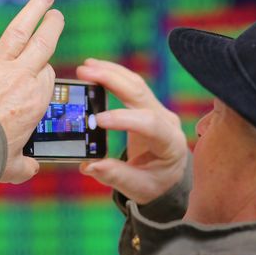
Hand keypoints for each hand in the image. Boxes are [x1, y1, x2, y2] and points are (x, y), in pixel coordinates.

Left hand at [0, 0, 62, 183]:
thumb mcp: (13, 166)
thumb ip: (25, 166)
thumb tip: (31, 169)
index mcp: (35, 99)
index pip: (47, 76)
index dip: (44, 73)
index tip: (42, 71)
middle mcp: (21, 76)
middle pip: (43, 45)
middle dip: (51, 27)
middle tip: (56, 15)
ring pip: (19, 30)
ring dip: (33, 9)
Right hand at [76, 59, 187, 203]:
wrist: (167, 176)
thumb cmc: (153, 183)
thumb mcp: (138, 187)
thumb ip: (115, 176)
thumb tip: (89, 165)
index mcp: (170, 143)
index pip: (150, 124)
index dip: (124, 119)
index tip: (97, 120)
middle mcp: (167, 121)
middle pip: (141, 94)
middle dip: (113, 81)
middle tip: (85, 73)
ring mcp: (158, 109)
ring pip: (136, 84)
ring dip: (111, 73)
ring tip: (86, 67)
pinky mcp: (148, 105)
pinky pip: (131, 85)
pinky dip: (113, 75)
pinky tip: (96, 68)